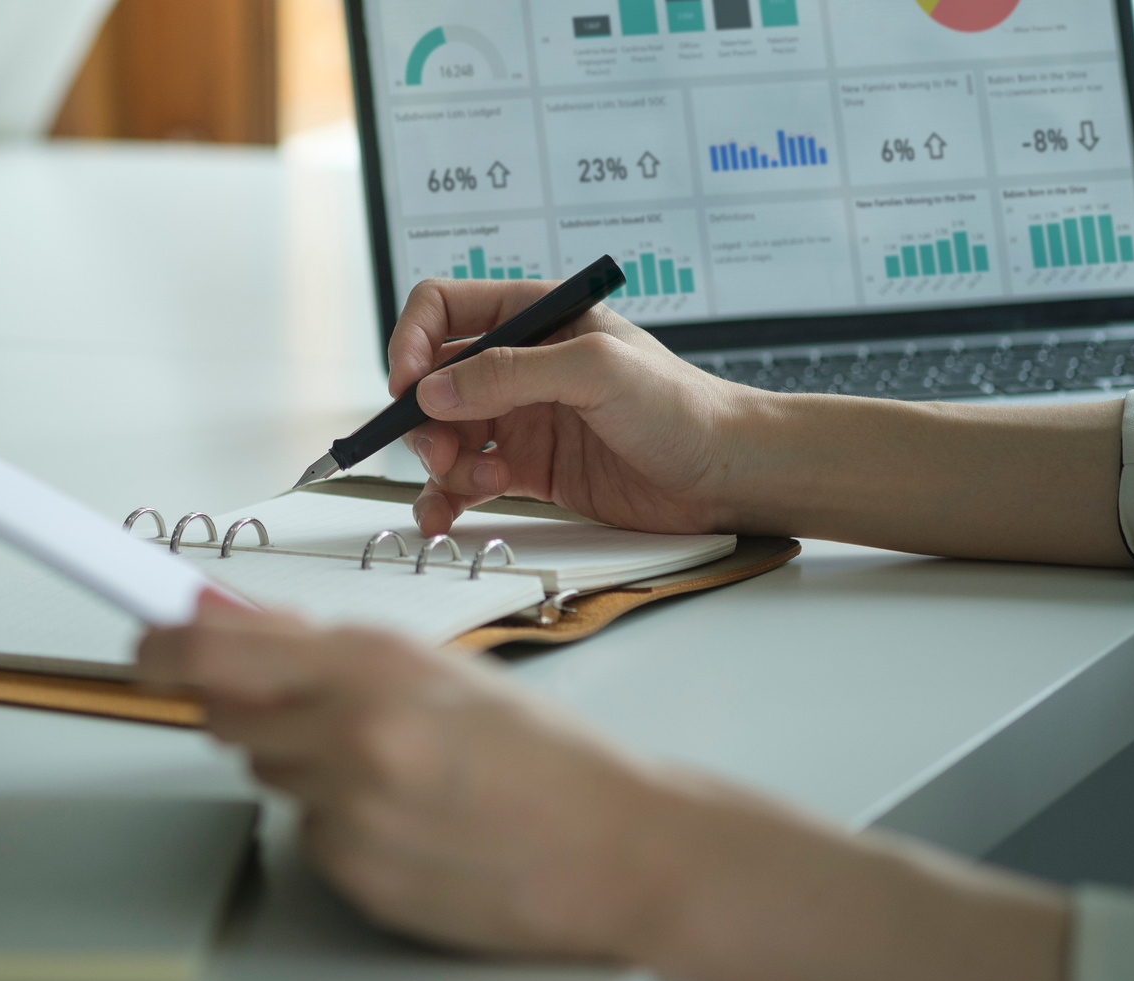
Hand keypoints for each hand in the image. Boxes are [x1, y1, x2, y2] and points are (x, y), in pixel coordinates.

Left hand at [139, 594, 1070, 980]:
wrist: (622, 849)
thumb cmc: (545, 754)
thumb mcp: (437, 667)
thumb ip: (324, 645)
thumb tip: (226, 617)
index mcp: (373, 667)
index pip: (215, 650)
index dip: (160, 642)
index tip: (137, 639)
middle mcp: (351, 740)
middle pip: (227, 717)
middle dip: (255, 708)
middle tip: (326, 713)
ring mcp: (350, 817)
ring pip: (270, 776)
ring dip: (307, 766)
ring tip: (398, 772)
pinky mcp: (355, 879)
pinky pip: (309, 836)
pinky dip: (340, 825)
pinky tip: (410, 821)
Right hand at [388, 279, 747, 536]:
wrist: (726, 474)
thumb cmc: (682, 406)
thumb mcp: (596, 371)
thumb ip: (511, 374)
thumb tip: (432, 390)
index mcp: (535, 317)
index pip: (443, 310)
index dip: (412, 342)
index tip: (406, 386)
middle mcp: (521, 365)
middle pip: (433, 381)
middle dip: (423, 418)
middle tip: (442, 451)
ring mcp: (522, 419)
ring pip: (443, 435)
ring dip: (439, 464)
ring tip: (473, 485)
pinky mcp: (529, 470)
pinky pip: (465, 481)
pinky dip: (446, 499)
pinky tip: (447, 517)